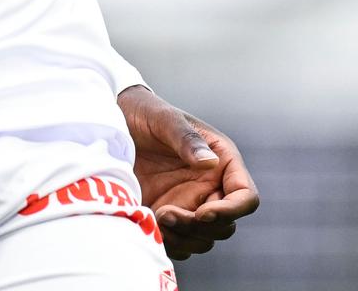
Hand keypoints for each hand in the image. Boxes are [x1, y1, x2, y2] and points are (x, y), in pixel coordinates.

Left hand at [119, 85, 259, 260]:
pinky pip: (179, 244)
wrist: (113, 124)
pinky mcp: (166, 217)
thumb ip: (187, 139)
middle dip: (199, 227)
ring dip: (183, 237)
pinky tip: (148, 223)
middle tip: (166, 213)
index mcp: (221, 161)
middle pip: (225, 225)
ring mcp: (188, 204)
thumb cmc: (145, 114)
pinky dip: (168, 243)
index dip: (231, 211)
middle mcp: (210, 187)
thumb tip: (210, 163)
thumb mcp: (164, 120)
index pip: (245, 196)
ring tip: (156, 217)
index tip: (202, 213)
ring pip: (203, 239)